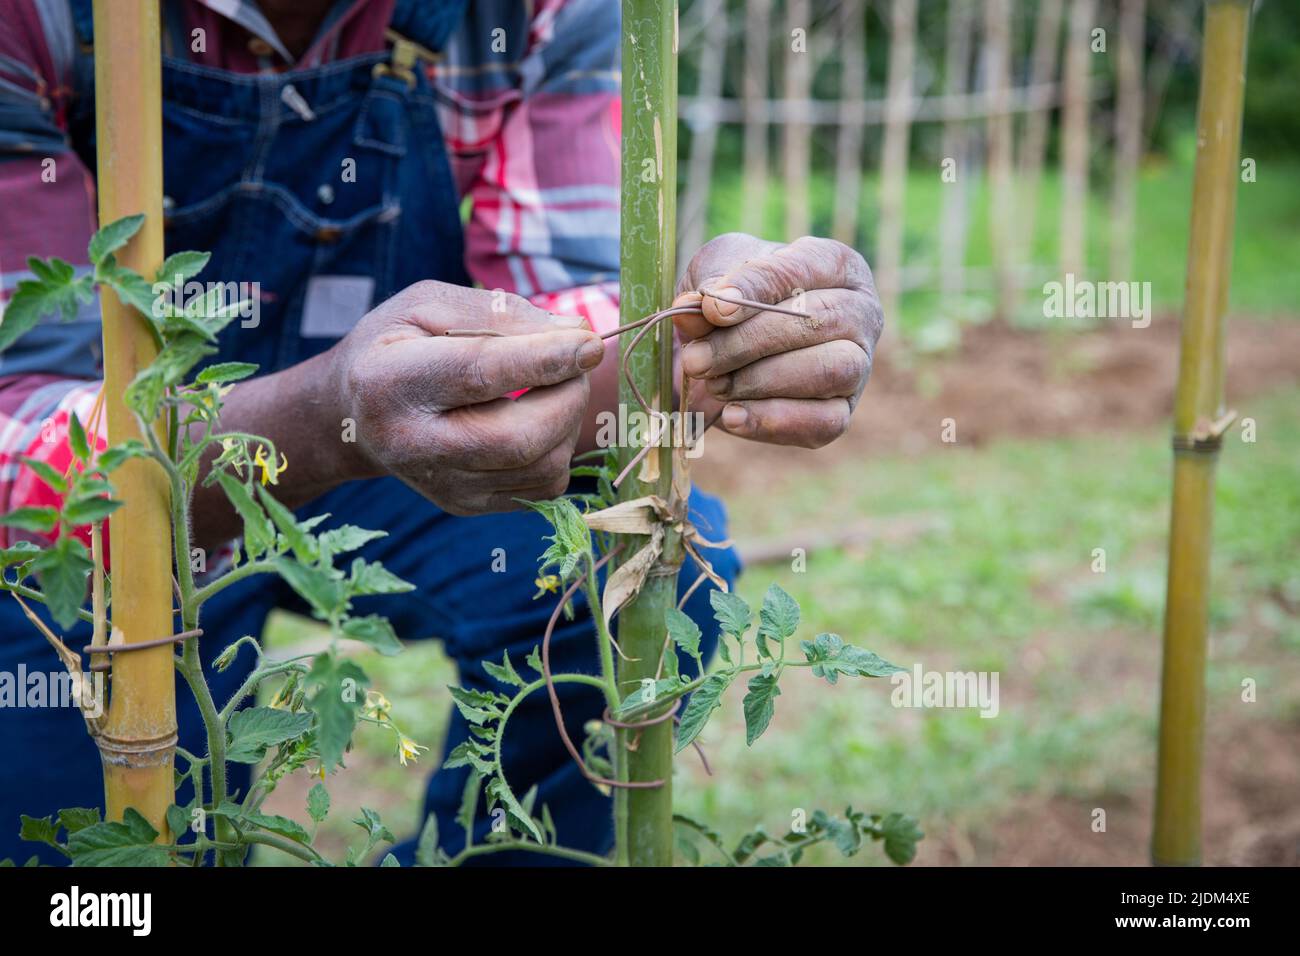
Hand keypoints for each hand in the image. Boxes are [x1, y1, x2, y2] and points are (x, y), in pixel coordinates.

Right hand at [327, 280, 603, 514]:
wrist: (355, 413)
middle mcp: (410, 444)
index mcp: (389, 381)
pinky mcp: (467, 506)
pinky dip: (559, 448)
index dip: (544, 360)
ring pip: (540, 468)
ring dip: (569, 421)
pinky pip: (544, 488)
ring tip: (553, 386)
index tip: (592, 344)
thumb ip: (501, 313)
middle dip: (567, 396)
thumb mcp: (430, 305)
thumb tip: (576, 331)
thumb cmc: (399, 344)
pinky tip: (538, 419)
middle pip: (517, 439)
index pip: (478, 374)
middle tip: (575, 360)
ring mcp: (440, 485)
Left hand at [671, 233, 882, 447]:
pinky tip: (732, 415)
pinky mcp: (842, 413)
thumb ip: (707, 286)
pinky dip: (772, 420)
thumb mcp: (714, 277)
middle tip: (698, 358)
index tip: (713, 307)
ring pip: (827, 372)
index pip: (803, 269)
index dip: (757, 289)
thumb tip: (698, 308)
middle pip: (818, 322)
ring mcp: (858, 365)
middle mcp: (860, 312)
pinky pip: (823, 422)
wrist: (725, 351)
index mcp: (835, 265)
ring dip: (760, 381)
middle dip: (748, 343)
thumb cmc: (732, 300)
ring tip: (714, 384)